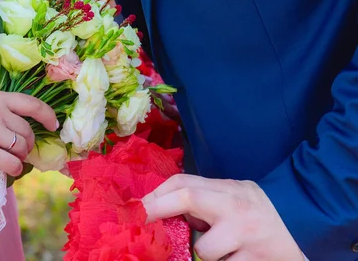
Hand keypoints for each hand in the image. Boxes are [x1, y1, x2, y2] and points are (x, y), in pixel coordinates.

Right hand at [0, 90, 57, 176]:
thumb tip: (14, 132)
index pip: (32, 103)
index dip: (47, 115)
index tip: (53, 125)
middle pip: (27, 132)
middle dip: (27, 145)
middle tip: (19, 152)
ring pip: (21, 149)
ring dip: (19, 158)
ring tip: (8, 161)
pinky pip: (12, 164)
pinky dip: (13, 170)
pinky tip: (6, 171)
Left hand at [142, 175, 304, 260]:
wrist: (301, 241)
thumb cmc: (259, 220)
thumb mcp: (233, 201)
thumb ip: (205, 201)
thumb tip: (162, 209)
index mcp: (230, 189)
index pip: (184, 182)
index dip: (155, 195)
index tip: (135, 207)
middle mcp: (237, 205)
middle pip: (188, 197)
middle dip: (157, 208)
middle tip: (139, 220)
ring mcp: (247, 234)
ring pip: (203, 249)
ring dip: (205, 254)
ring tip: (224, 252)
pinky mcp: (255, 260)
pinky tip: (237, 259)